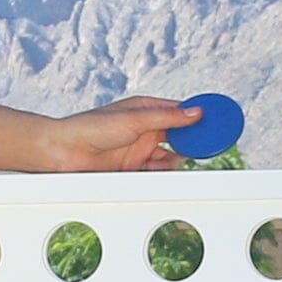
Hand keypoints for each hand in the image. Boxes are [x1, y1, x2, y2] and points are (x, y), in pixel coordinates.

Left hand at [32, 97, 199, 173]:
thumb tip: (196, 113)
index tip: (219, 120)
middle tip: (213, 145)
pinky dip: (167, 173)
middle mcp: (144, 128)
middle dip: (195, 139)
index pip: (180, 111)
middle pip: (179, 134)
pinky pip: (157, 172)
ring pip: (170, 155)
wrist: (62, 152)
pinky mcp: (132, 169)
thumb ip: (167, 118)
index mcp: (145, 109)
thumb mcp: (135, 119)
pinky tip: (174, 172)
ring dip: (181, 158)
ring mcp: (139, 149)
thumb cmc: (91, 127)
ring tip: (192, 160)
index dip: (200, 116)